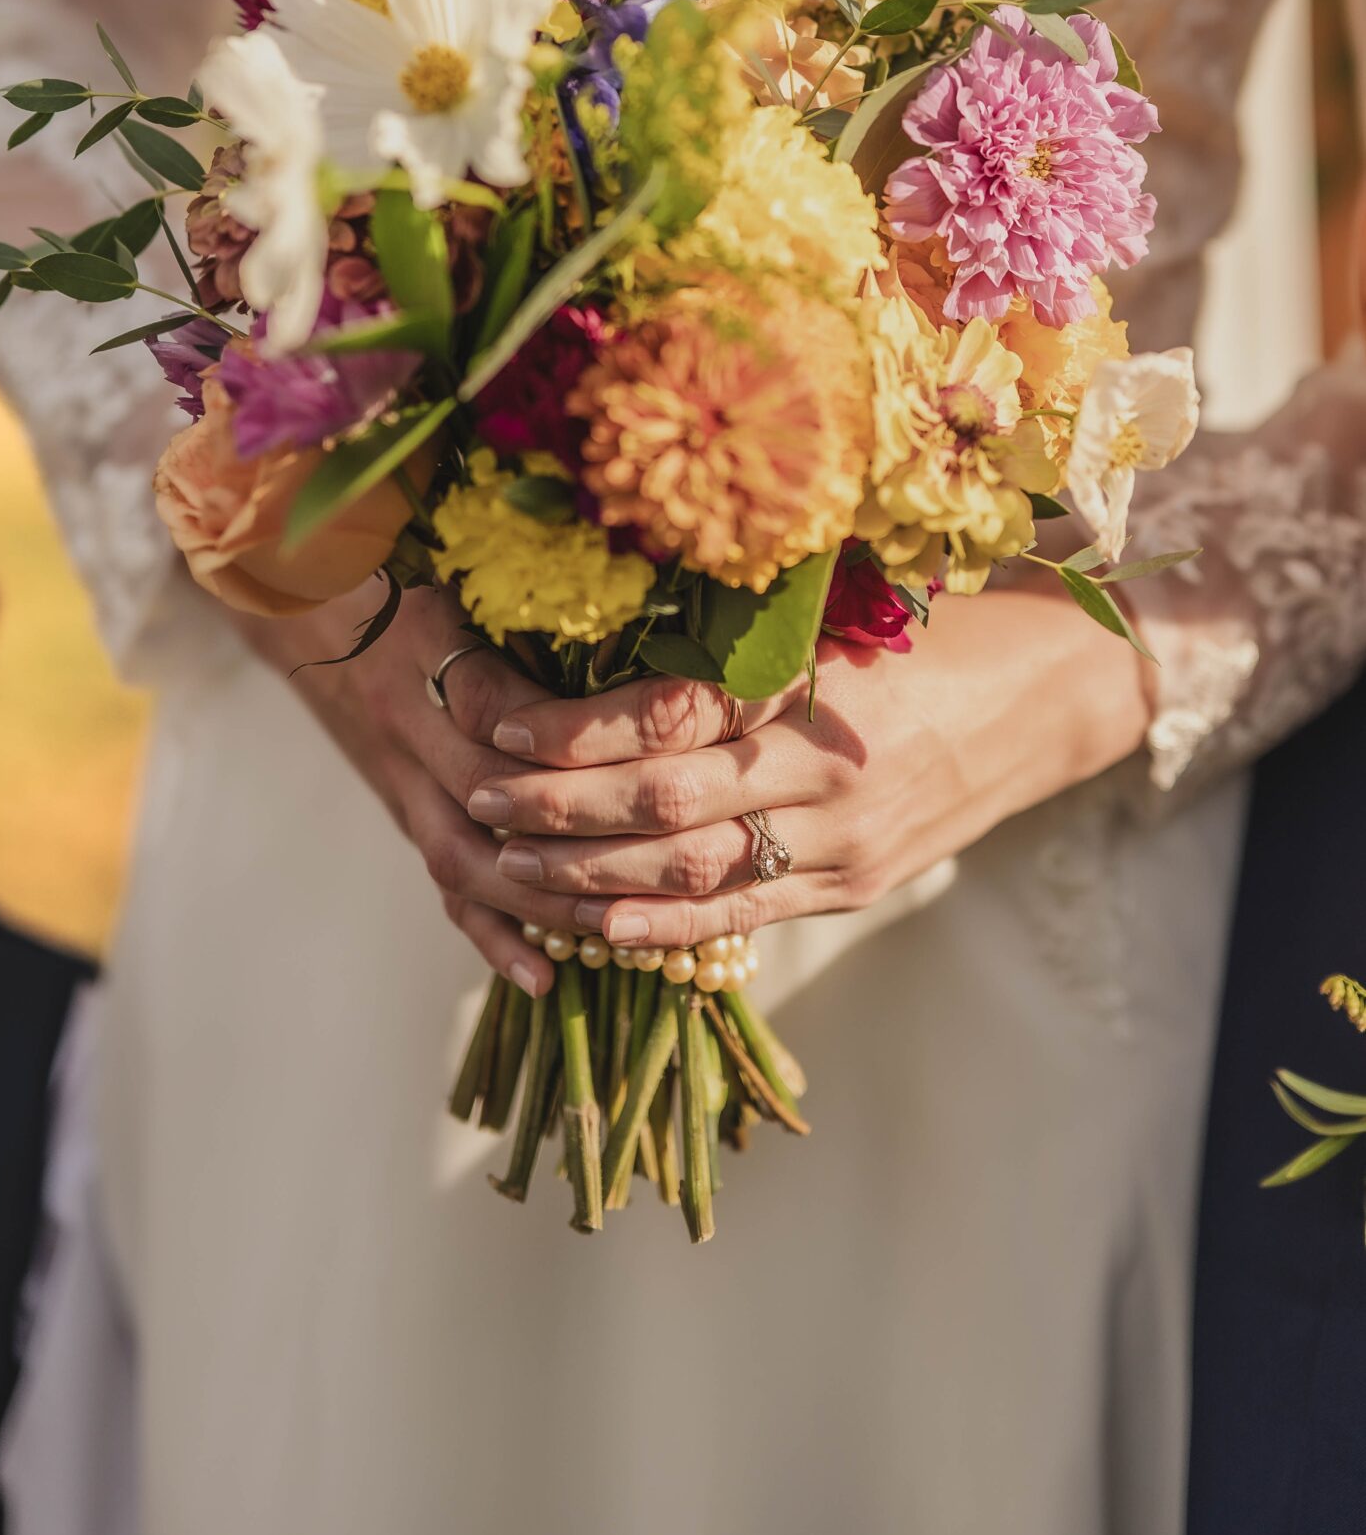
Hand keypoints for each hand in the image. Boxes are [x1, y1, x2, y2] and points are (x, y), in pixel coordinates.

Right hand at [236, 581, 793, 993]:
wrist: (313, 615)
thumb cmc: (408, 581)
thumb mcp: (462, 571)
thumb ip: (533, 599)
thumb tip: (644, 610)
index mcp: (427, 647)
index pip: (502, 705)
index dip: (573, 737)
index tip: (661, 752)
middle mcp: (410, 724)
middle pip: (491, 798)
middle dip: (569, 838)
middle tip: (653, 868)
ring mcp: (403, 782)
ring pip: (468, 860)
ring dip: (540, 902)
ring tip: (612, 933)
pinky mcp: (407, 817)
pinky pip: (445, 888)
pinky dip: (494, 937)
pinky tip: (543, 977)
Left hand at [461, 590, 1149, 948]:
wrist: (1054, 695)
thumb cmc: (936, 624)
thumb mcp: (843, 603)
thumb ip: (741, 626)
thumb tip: (605, 615)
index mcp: (815, 682)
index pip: (671, 717)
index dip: (577, 730)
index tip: (501, 721)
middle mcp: (826, 771)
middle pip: (665, 807)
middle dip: (559, 811)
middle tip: (481, 802)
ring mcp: (843, 842)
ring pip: (692, 877)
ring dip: (589, 878)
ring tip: (512, 864)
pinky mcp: (854, 888)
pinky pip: (741, 919)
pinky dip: (660, 931)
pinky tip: (594, 926)